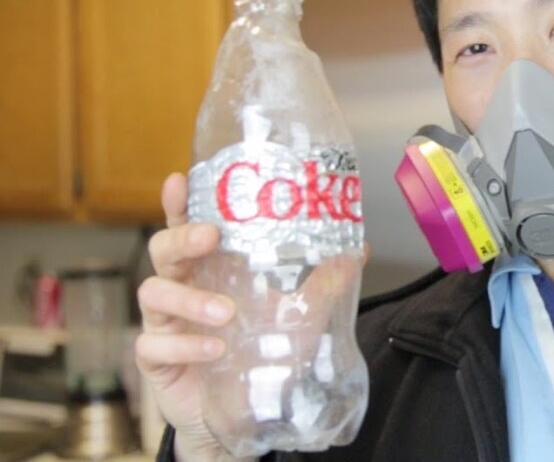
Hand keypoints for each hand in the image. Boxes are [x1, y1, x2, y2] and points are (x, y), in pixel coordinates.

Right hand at [135, 173, 370, 460]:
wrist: (240, 415)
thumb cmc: (261, 354)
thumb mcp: (299, 316)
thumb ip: (325, 283)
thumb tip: (359, 248)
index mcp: (210, 268)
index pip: (188, 226)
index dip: (179, 203)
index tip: (179, 180)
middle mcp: (182, 287)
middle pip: (162, 249)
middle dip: (182, 238)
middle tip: (210, 238)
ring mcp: (164, 323)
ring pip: (154, 294)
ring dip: (190, 300)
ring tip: (226, 313)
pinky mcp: (155, 359)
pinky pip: (154, 345)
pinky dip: (185, 345)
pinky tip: (214, 350)